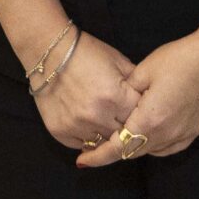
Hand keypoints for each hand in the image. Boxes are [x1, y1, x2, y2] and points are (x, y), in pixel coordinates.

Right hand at [30, 30, 144, 154]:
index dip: (142, 113)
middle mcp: (97, 115)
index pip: (140, 117)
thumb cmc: (86, 52)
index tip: (141, 110)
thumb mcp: (117, 60)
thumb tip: (150, 97)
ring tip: (108, 122)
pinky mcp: (60, 132)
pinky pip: (82, 145)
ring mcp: (77, 126)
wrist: (48, 52)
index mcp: (115, 96)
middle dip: (127, 128)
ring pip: (103, 144)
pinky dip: (88, 138)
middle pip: (123, 135)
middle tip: (125, 119)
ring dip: (108, 135)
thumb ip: (136, 81)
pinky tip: (90, 125)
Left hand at [79, 25, 198, 165]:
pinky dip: (154, 144)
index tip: (81, 161)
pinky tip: (149, 133)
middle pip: (133, 151)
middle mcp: (166, 134)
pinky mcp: (193, 132)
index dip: (98, 157)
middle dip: (114, 150)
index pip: (118, 148)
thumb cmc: (178, 59)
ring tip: (121, 136)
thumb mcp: (144, 70)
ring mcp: (182, 135)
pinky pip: (167, 147)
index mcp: (150, 120)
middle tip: (96, 144)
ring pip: (150, 151)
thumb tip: (113, 105)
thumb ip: (124, 93)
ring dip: (134, 146)